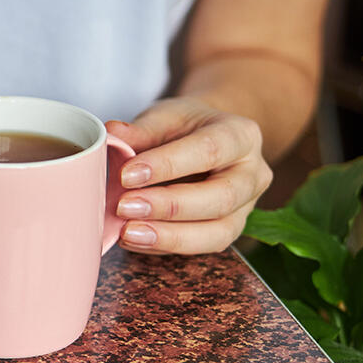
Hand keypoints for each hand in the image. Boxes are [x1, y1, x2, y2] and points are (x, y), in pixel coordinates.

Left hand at [104, 97, 273, 254]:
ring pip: (218, 233)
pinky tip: (133, 239)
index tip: (126, 174)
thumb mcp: (167, 115)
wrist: (209, 138)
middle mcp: (252, 174)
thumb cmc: (187, 125)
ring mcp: (246, 207)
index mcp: (241, 135)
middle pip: (220, 198)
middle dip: (169, 207)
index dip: (167, 165)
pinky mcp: (230, 230)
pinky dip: (164, 246)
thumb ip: (142, 129)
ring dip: (170, 237)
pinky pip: (202, 247)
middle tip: (124, 207)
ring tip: (128, 232)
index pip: (208, 150)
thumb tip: (111, 136)